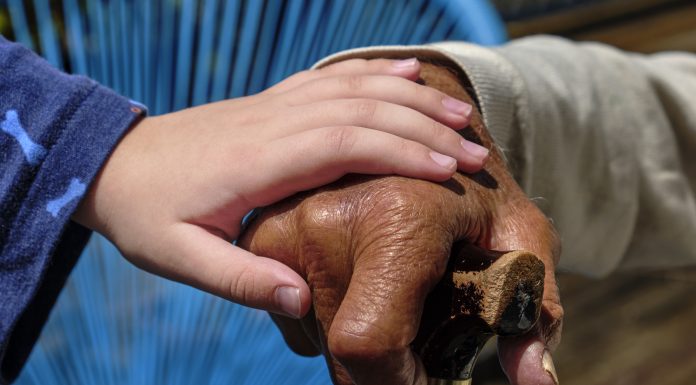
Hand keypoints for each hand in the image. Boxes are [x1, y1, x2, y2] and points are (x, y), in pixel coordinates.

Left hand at [72, 58, 489, 317]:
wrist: (112, 165)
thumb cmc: (147, 215)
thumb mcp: (181, 259)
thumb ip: (242, 280)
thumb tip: (304, 299)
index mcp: (256, 162)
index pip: (344, 143)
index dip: (400, 152)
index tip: (450, 171)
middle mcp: (272, 123)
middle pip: (362, 110)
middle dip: (423, 127)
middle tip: (476, 152)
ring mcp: (273, 105)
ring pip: (353, 87)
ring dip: (410, 95)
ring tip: (459, 110)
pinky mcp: (271, 102)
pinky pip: (330, 78)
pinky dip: (374, 72)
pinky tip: (405, 70)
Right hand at [239, 62, 562, 384]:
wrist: (420, 125)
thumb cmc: (477, 185)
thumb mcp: (521, 238)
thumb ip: (531, 309)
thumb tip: (533, 382)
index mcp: (391, 221)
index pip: (367, 344)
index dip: (398, 383)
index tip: (426, 379)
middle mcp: (322, 218)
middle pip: (340, 345)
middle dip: (382, 359)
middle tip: (419, 326)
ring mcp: (282, 222)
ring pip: (313, 328)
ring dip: (354, 329)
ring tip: (391, 289)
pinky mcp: (262, 231)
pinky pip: (291, 305)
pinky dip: (328, 309)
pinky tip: (360, 276)